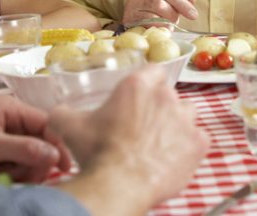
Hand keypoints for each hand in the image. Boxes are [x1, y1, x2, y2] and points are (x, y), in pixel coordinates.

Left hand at [0, 95, 71, 181]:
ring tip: (1, 175)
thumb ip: (23, 149)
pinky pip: (20, 166)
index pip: (47, 122)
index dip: (58, 143)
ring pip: (32, 157)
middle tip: (18, 175)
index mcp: (11, 108)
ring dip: (23, 171)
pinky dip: (14, 175)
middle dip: (34, 161)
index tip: (66, 167)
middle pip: (42, 142)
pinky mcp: (1, 155)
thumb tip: (55, 155)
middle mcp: (12, 120)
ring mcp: (6, 138)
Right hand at [46, 67, 208, 207]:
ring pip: (187, 115)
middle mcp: (166, 96)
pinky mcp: (199, 143)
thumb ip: (63, 113)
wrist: (119, 184)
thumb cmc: (97, 153)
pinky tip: (172, 159)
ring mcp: (186, 120)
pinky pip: (198, 140)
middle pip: (169, 95)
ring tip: (160, 144)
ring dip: (177, 125)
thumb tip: (57, 113)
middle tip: (143, 128)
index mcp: (138, 84)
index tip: (142, 97)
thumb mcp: (70, 126)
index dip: (148, 83)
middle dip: (159, 108)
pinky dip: (188, 148)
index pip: (153, 70)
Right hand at [123, 0, 197, 24]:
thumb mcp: (165, 7)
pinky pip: (145, 21)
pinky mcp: (128, 19)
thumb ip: (178, 2)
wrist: (129, 27)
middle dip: (173, 13)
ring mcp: (132, 7)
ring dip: (166, 20)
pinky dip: (157, 26)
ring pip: (154, 9)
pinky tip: (162, 30)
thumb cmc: (149, 16)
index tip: (194, 15)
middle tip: (177, 22)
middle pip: (160, 1)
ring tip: (170, 27)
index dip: (183, 3)